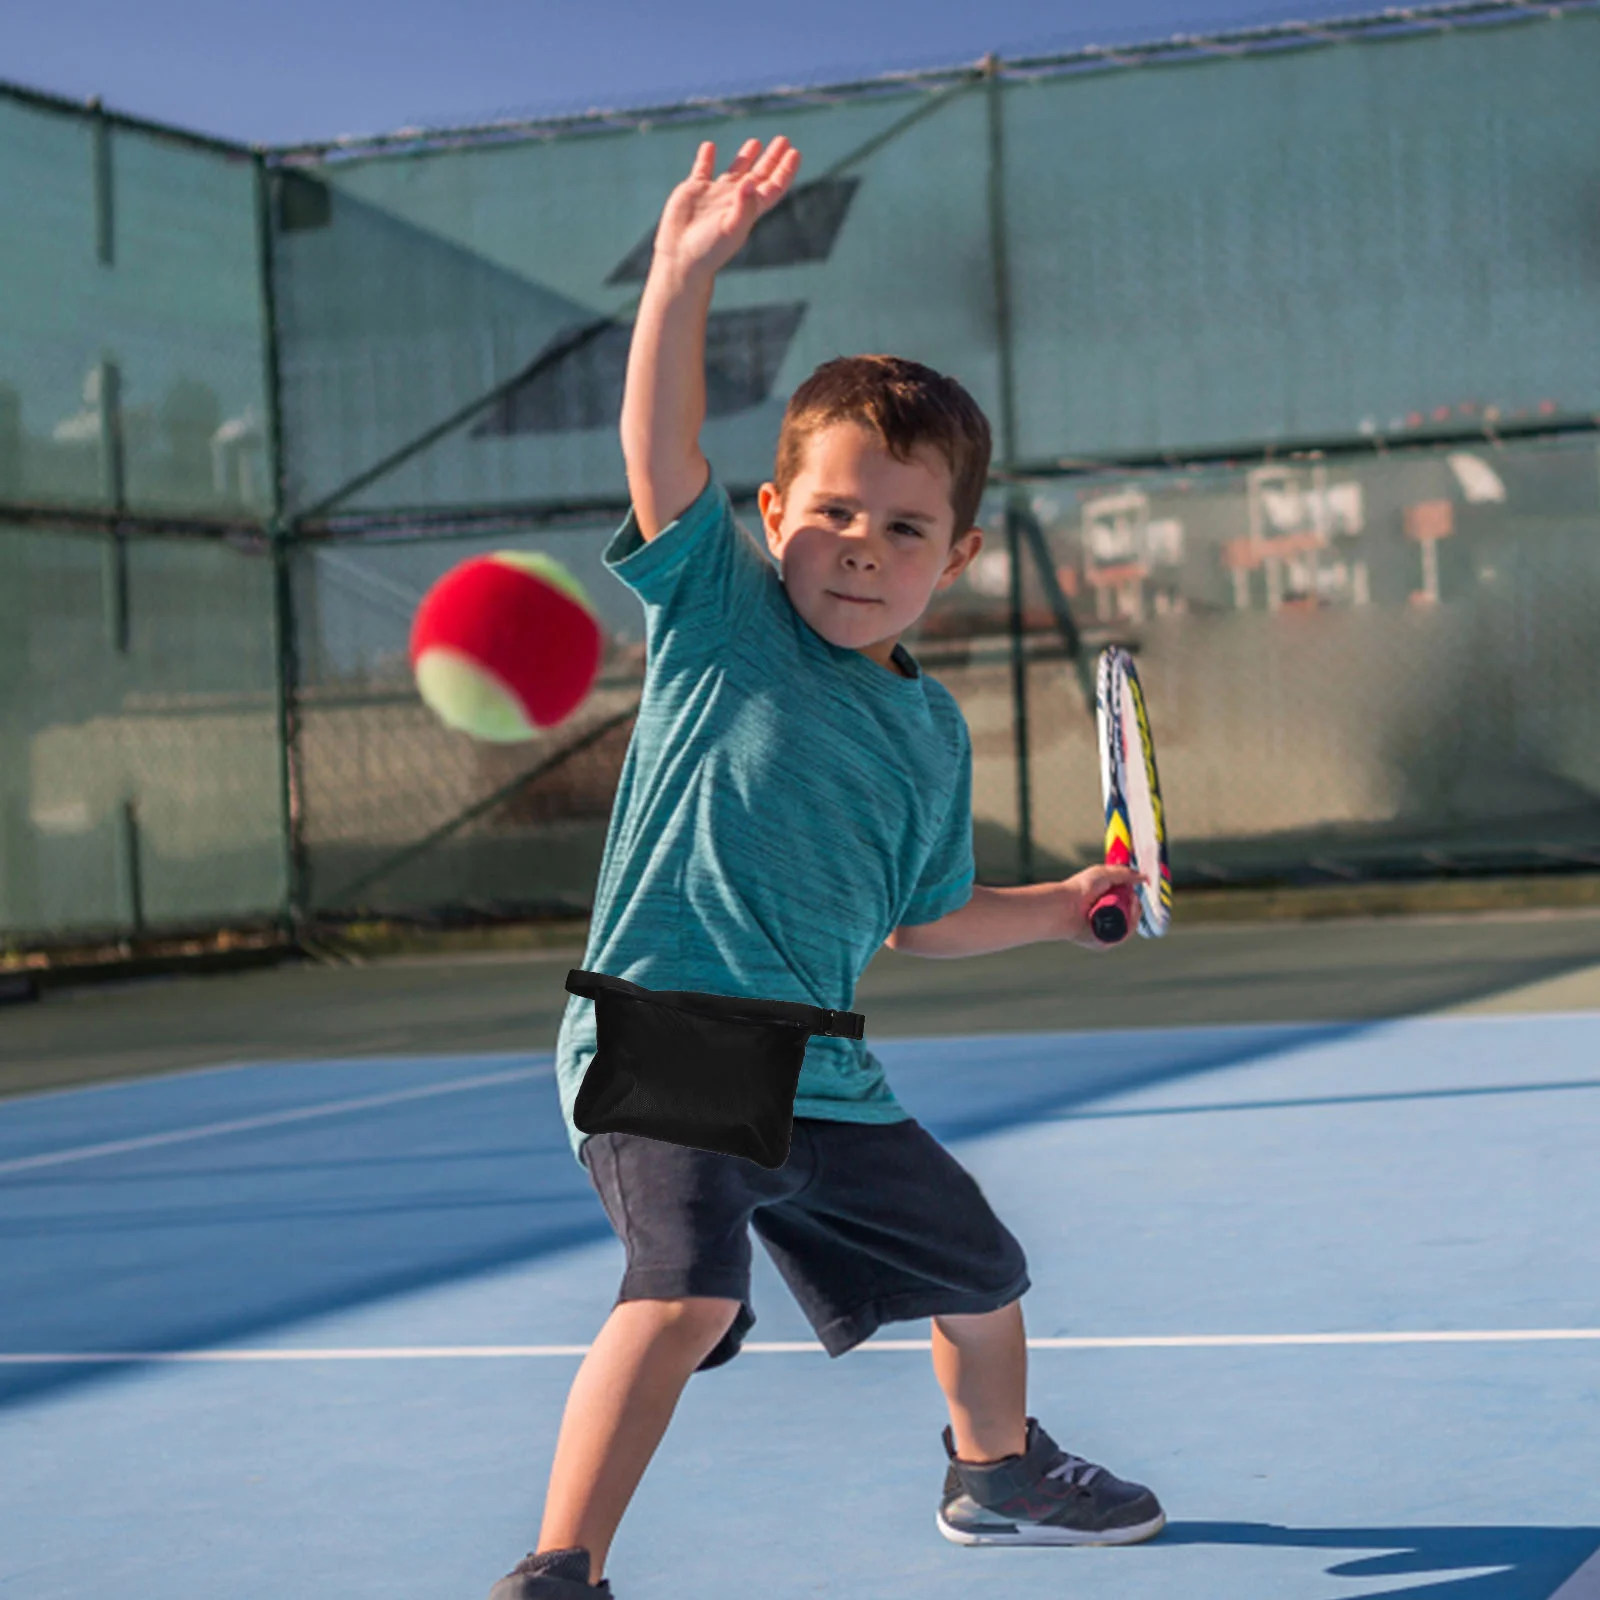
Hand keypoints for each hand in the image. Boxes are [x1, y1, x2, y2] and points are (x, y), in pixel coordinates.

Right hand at [651, 136, 801, 280]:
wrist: (681, 258)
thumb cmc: (709, 249)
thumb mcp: (731, 229)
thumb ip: (744, 206)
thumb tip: (749, 181)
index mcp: (749, 209)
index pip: (773, 186)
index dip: (785, 170)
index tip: (795, 153)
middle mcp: (735, 200)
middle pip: (759, 175)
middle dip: (772, 158)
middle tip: (783, 140)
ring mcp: (715, 195)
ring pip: (735, 171)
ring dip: (745, 157)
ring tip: (755, 142)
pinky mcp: (694, 191)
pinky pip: (702, 169)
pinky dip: (706, 158)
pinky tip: (709, 146)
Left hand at [1056, 864, 1145, 949]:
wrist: (1065, 905)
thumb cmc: (1080, 888)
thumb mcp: (1104, 874)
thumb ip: (1125, 874)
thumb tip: (1144, 878)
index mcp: (1105, 904)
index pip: (1128, 904)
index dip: (1134, 898)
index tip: (1137, 891)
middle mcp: (1105, 918)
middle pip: (1132, 916)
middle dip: (1136, 907)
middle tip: (1133, 898)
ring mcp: (1104, 931)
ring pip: (1130, 927)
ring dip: (1134, 916)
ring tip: (1129, 906)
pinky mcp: (1103, 942)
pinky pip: (1122, 937)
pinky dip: (1127, 928)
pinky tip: (1126, 918)